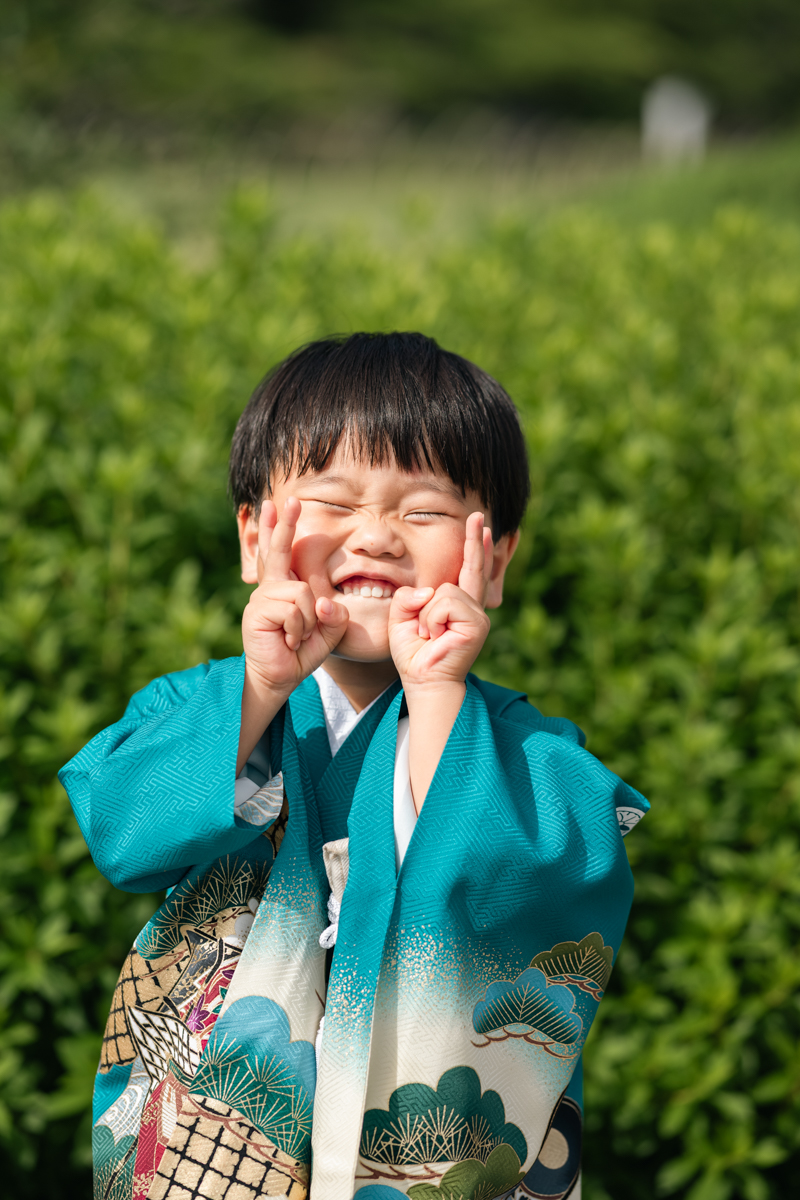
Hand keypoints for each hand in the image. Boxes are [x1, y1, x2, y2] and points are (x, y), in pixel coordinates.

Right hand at [241, 497, 348, 697]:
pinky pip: (292, 609)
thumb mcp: (327, 632)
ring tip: (296, 636)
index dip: (279, 528)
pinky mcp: (256, 613)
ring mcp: (261, 599)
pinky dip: (298, 628)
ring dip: (306, 620)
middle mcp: (270, 588)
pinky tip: (288, 640)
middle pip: (279, 552)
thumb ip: (334, 615)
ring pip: (300, 592)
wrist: (280, 677)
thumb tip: (322, 603)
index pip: (281, 554)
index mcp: (284, 588)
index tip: (277, 504)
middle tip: (292, 499)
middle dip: (285, 525)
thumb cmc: (301, 652)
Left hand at [388, 512, 492, 691]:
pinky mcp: (478, 624)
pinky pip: (446, 603)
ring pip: (446, 591)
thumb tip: (429, 591)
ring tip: (427, 634)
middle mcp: (472, 608)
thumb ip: (409, 597)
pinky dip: (431, 619)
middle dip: (474, 541)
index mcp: (457, 606)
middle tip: (478, 515)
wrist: (424, 682)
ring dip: (426, 614)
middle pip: (472, 567)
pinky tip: (434, 636)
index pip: (467, 570)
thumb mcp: (402, 618)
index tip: (480, 526)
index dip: (474, 548)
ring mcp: (478, 615)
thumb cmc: (414, 654)